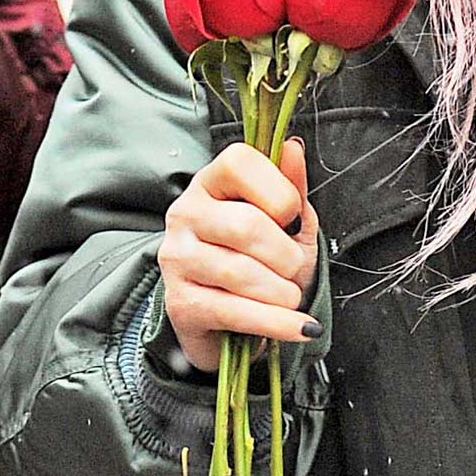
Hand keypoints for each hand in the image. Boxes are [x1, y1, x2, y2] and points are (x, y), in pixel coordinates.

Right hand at [158, 137, 319, 372]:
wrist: (233, 323)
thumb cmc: (262, 263)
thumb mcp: (285, 223)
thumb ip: (289, 186)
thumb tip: (292, 148)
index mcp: (211, 183)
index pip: (238, 162)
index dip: (277, 189)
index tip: (291, 215)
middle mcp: (185, 214)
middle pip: (245, 225)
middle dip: (286, 255)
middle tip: (293, 268)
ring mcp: (176, 259)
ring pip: (241, 272)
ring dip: (282, 291)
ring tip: (288, 297)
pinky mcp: (180, 304)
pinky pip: (236, 311)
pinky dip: (277, 323)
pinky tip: (298, 327)